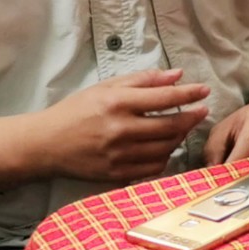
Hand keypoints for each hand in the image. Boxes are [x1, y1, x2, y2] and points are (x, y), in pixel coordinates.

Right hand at [0, 69, 210, 191]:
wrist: (45, 144)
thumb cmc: (76, 111)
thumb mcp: (106, 88)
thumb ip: (143, 80)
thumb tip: (178, 75)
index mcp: (117, 104)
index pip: (164, 98)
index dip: (189, 94)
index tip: (204, 90)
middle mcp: (120, 130)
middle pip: (170, 126)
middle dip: (192, 118)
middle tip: (202, 111)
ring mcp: (118, 155)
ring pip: (165, 148)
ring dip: (180, 137)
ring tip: (183, 128)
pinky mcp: (116, 174)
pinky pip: (153, 167)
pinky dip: (165, 157)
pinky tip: (165, 147)